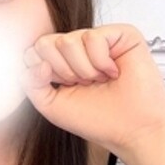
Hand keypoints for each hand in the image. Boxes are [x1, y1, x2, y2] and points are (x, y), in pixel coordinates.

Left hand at [20, 23, 164, 156]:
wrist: (133, 129)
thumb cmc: (99, 120)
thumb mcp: (51, 105)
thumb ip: (31, 83)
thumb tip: (33, 62)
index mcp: (61, 64)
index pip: (33, 52)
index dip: (45, 73)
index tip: (64, 89)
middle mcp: (78, 50)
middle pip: (46, 42)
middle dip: (62, 72)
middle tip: (84, 85)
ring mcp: (98, 40)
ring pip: (67, 40)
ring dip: (83, 70)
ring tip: (100, 80)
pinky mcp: (121, 34)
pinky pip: (93, 37)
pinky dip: (101, 62)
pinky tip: (113, 72)